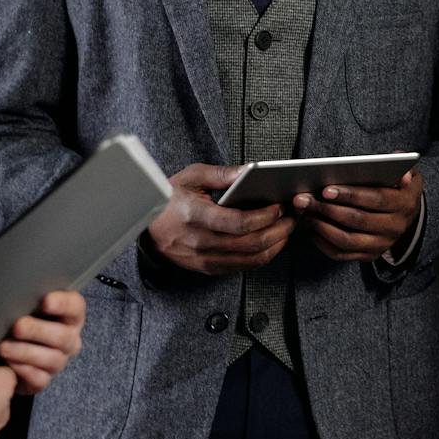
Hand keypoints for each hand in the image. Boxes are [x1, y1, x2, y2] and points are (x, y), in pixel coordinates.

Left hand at [0, 288, 85, 394]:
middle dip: (38, 330)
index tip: (45, 301)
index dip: (62, 304)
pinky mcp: (43, 380)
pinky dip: (23, 371)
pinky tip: (8, 365)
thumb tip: (16, 288)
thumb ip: (29, 298)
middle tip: (17, 326)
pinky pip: (39, 378)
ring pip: (52, 360)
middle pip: (63, 336)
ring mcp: (58, 361)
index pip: (75, 306)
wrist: (7, 350)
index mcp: (69, 316)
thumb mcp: (26, 306)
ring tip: (3, 347)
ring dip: (25, 352)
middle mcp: (69, 339)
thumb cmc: (20, 322)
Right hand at [146, 163, 294, 274]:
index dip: (265, 217)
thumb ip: (223, 174)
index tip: (279, 207)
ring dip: (275, 245)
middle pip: (250, 244)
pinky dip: (262, 256)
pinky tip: (272, 242)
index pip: (239, 223)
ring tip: (286, 230)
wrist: (146, 227)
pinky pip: (242, 267)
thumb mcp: (191, 177)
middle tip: (292, 218)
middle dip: (278, 231)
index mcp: (195, 217)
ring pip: (250, 260)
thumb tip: (251, 170)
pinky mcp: (208, 268)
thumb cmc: (169, 198)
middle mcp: (200, 242)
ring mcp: (204, 259)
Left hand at [293, 168, 421, 262]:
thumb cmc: (397, 187)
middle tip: (304, 199)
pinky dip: (323, 242)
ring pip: (347, 239)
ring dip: (322, 226)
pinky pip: (341, 254)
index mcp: (404, 204)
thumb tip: (403, 175)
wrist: (405, 215)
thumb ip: (401, 166)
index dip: (350, 194)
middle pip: (357, 219)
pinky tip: (311, 228)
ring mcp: (381, 244)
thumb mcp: (405, 173)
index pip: (375, 199)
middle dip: (327, 208)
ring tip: (305, 212)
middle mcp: (395, 227)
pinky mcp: (369, 256)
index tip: (326, 190)